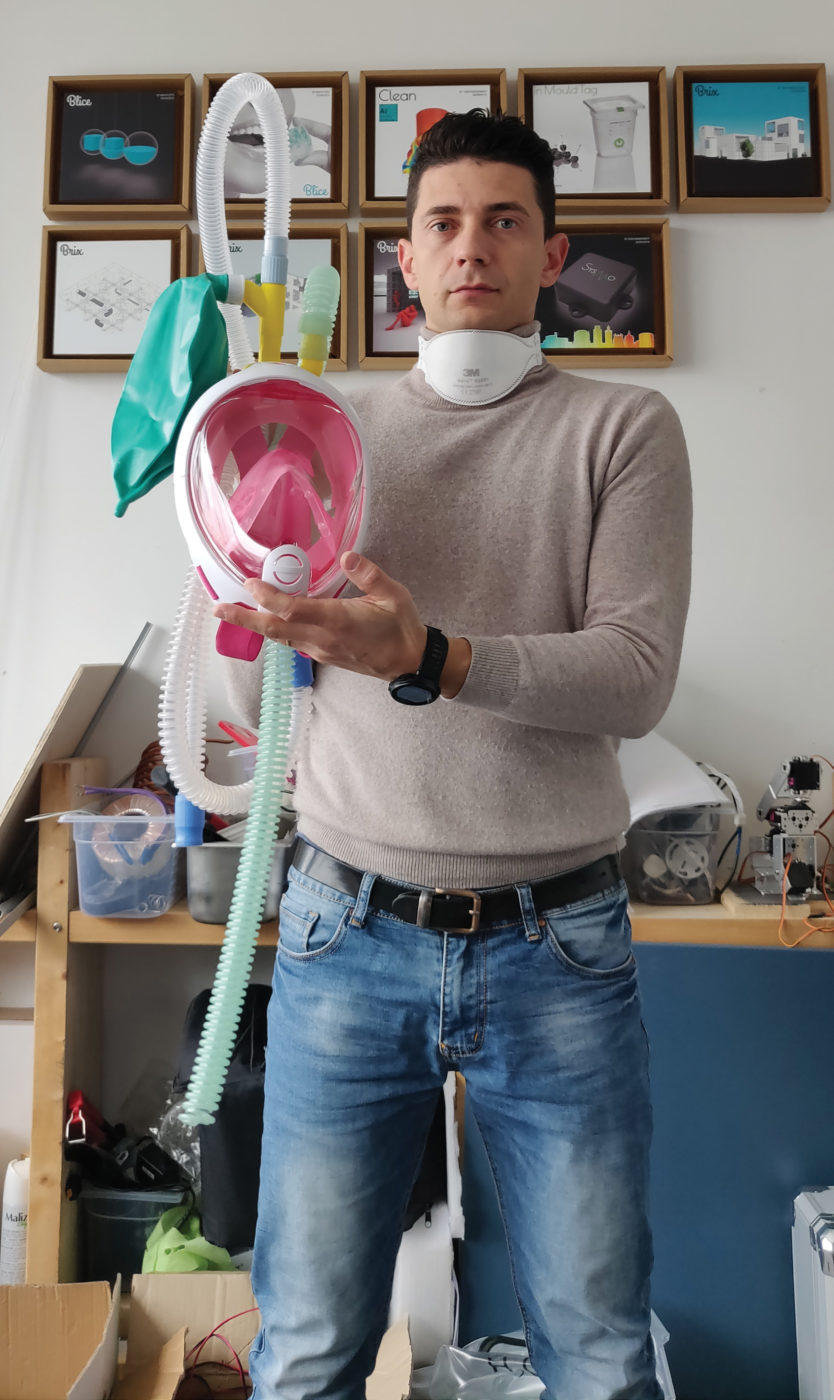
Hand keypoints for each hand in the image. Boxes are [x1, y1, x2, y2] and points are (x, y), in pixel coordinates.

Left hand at [214, 551, 426, 680]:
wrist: (409, 663)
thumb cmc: (402, 627)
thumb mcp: (393, 595)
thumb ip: (369, 575)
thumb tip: (347, 555)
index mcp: (337, 622)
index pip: (293, 610)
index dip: (268, 597)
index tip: (250, 583)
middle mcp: (322, 639)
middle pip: (274, 630)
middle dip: (244, 618)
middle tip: (218, 608)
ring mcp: (320, 650)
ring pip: (280, 638)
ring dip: (255, 624)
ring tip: (231, 611)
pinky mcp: (322, 655)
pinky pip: (291, 642)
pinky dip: (274, 629)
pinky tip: (266, 618)